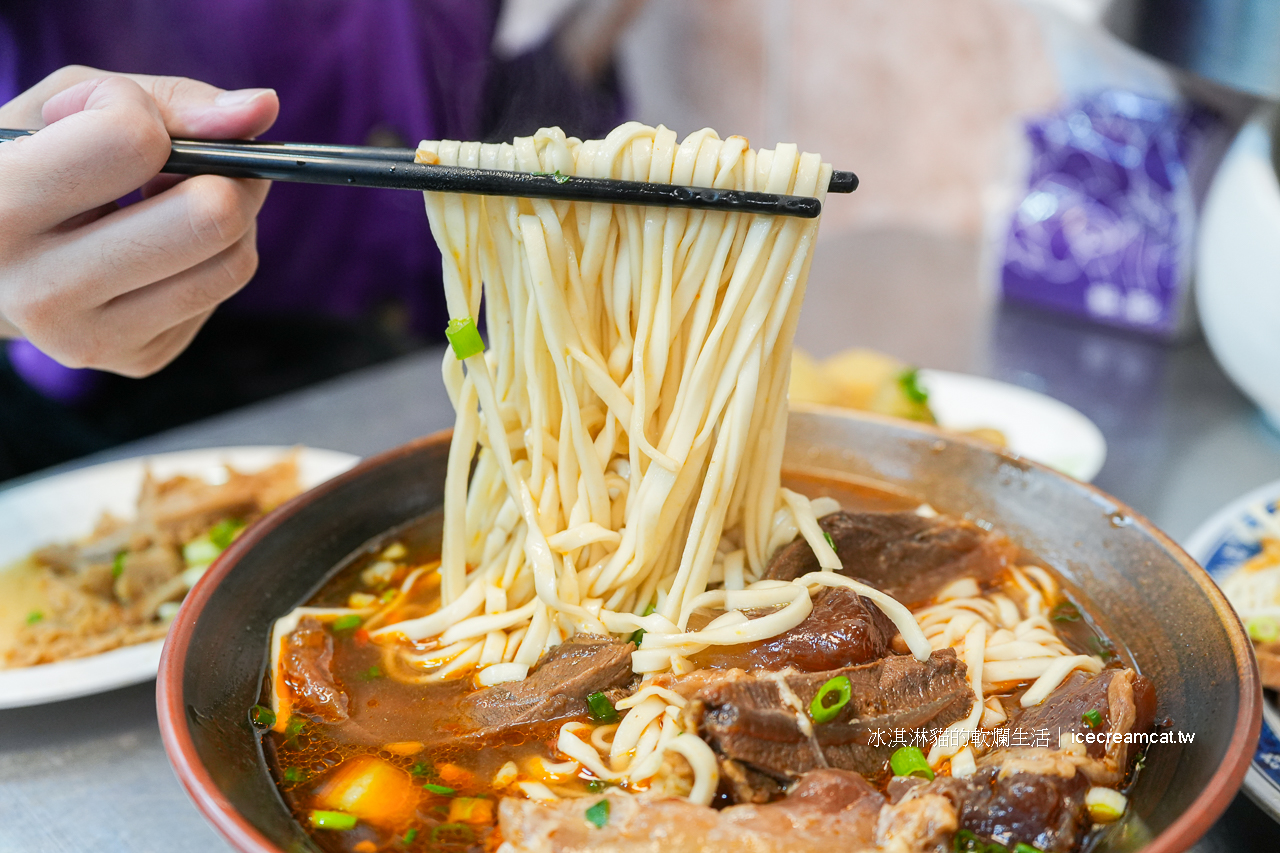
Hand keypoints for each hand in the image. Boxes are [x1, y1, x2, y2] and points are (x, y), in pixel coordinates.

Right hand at [0, 66, 278, 376]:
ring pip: (234, 263)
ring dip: (231, 217)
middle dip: (225, 174)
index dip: (144, 114)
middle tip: (197, 162)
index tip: (117, 118)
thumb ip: (170, 100)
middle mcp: (40, 289)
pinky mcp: (137, 359)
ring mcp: (91, 339)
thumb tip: (265, 108)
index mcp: (1, 206)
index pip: (133, 141)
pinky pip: (221, 292)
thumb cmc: (34, 162)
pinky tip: (162, 244)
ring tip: (174, 198)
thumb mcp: (69, 105)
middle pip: (210, 216)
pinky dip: (211, 256)